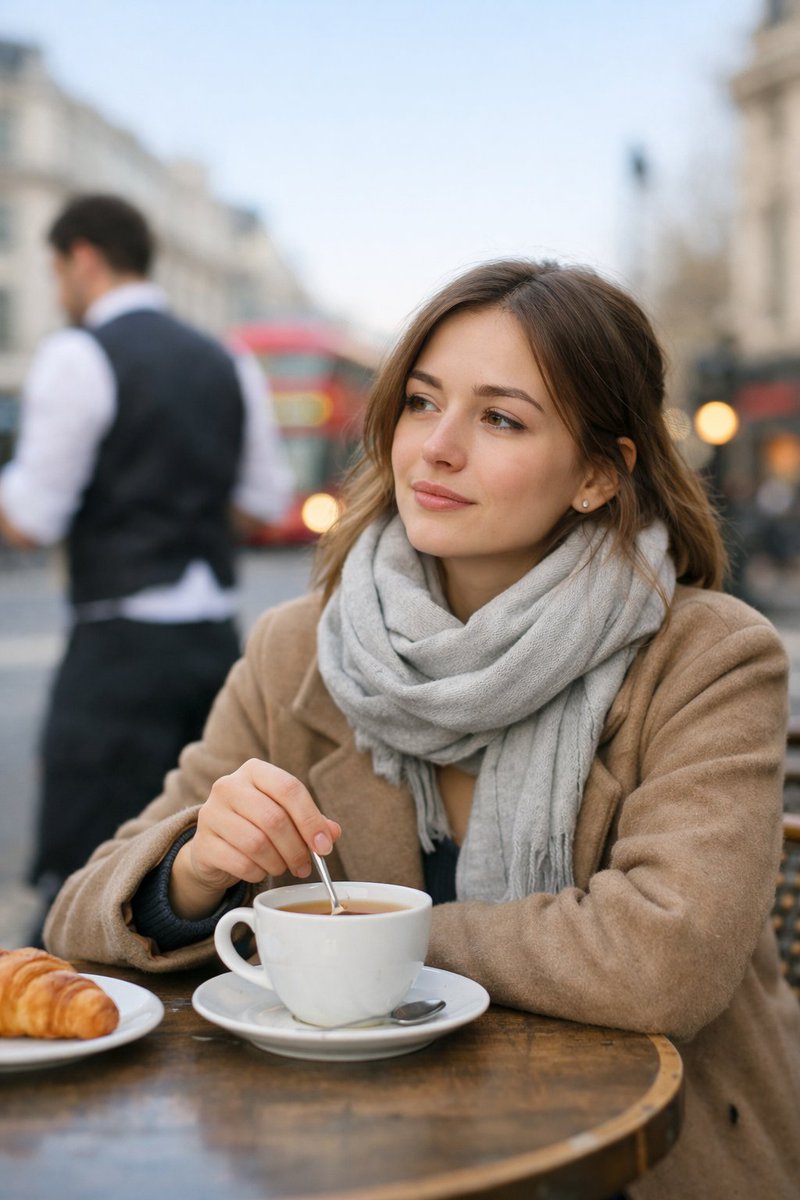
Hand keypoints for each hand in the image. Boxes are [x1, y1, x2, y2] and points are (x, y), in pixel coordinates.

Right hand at [169, 759, 340, 919]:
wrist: (214, 845)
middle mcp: (229, 785)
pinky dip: (257, 873)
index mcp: (255, 771)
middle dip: (296, 848)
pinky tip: (260, 871)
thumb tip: (332, 833)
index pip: (289, 788)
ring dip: (278, 862)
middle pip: (274, 819)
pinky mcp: (202, 843)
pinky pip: (240, 863)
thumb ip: (311, 821)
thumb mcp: (285, 815)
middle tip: (305, 866)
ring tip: (283, 867)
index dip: (311, 820)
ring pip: (257, 843)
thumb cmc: (256, 824)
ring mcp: (211, 813)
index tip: (324, 846)